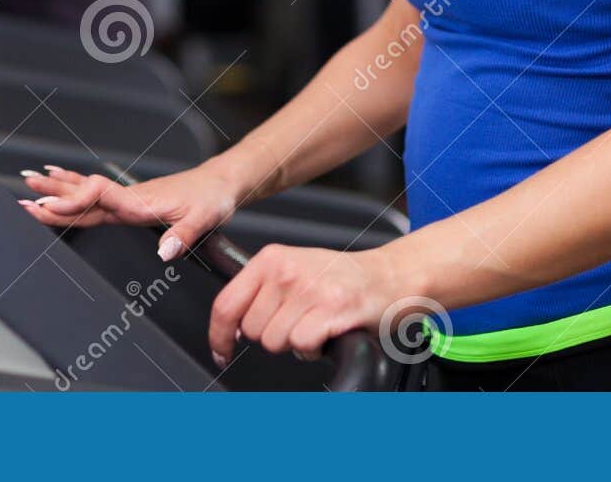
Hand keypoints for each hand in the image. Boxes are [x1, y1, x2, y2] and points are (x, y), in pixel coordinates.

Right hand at [17, 163, 240, 261]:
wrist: (221, 183)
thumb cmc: (212, 199)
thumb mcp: (204, 218)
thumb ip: (182, 235)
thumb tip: (164, 252)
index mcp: (141, 203)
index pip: (99, 198)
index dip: (73, 202)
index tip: (47, 206)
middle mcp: (129, 198)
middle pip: (83, 195)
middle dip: (52, 196)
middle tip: (22, 196)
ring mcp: (127, 198)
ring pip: (84, 191)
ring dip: (56, 187)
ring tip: (28, 181)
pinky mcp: (130, 200)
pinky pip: (94, 192)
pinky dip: (74, 185)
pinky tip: (59, 178)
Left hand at [208, 244, 402, 367]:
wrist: (392, 276)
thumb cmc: (343, 278)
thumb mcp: (295, 270)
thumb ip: (261, 292)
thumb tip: (232, 327)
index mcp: (271, 258)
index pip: (226, 304)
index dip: (218, 336)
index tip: (221, 351)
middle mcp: (286, 270)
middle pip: (251, 330)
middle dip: (272, 336)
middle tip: (298, 323)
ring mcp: (309, 289)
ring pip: (274, 341)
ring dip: (295, 343)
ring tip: (316, 325)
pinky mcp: (331, 310)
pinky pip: (302, 345)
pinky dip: (314, 348)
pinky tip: (327, 333)